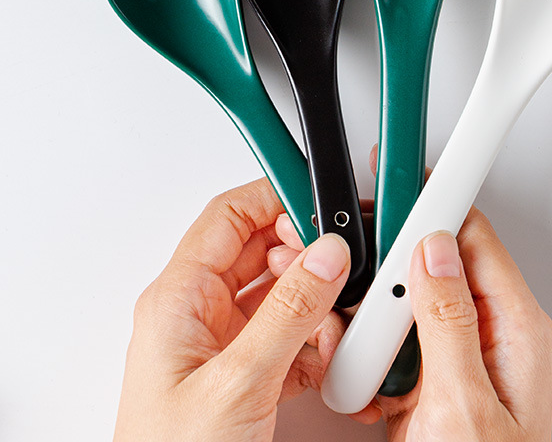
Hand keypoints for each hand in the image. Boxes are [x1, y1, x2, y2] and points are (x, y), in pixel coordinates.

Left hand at [113, 178, 379, 441]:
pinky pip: (288, 332)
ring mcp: (223, 343)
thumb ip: (289, 312)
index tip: (320, 200)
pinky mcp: (245, 371)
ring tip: (338, 315)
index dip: (274, 198)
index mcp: (180, 299)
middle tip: (341, 261)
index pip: (229, 218)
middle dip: (306, 254)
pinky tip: (327, 353)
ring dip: (316, 300)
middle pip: (261, 251)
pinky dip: (315, 338)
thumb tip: (326, 256)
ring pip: (280, 291)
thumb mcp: (238, 382)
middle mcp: (199, 313)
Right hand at [274, 149, 551, 440]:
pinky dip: (368, 346)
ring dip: (372, 309)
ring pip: (407, 301)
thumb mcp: (465, 407)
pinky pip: (394, 341)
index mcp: (516, 329)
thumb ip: (449, 323)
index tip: (401, 170)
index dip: (436, 197)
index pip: (473, 235)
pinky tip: (357, 365)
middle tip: (357, 254)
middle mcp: (491, 334)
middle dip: (390, 260)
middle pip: (435, 261)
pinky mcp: (430, 381)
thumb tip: (433, 252)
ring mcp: (457, 358)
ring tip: (354, 331)